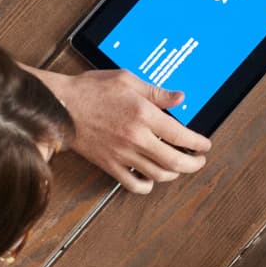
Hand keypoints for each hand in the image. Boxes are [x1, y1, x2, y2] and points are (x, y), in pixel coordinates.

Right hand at [51, 67, 208, 190]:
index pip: (181, 135)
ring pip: (158, 175)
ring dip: (174, 174)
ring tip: (178, 168)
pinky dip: (147, 186)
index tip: (204, 145)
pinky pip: (133, 184)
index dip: (198, 143)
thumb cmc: (91, 90)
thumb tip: (180, 98)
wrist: (61, 106)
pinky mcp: (109, 165)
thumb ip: (156, 92)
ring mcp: (122, 154)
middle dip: (193, 164)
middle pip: (175, 161)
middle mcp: (136, 137)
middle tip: (199, 161)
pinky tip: (151, 178)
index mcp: (143, 115)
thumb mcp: (127, 80)